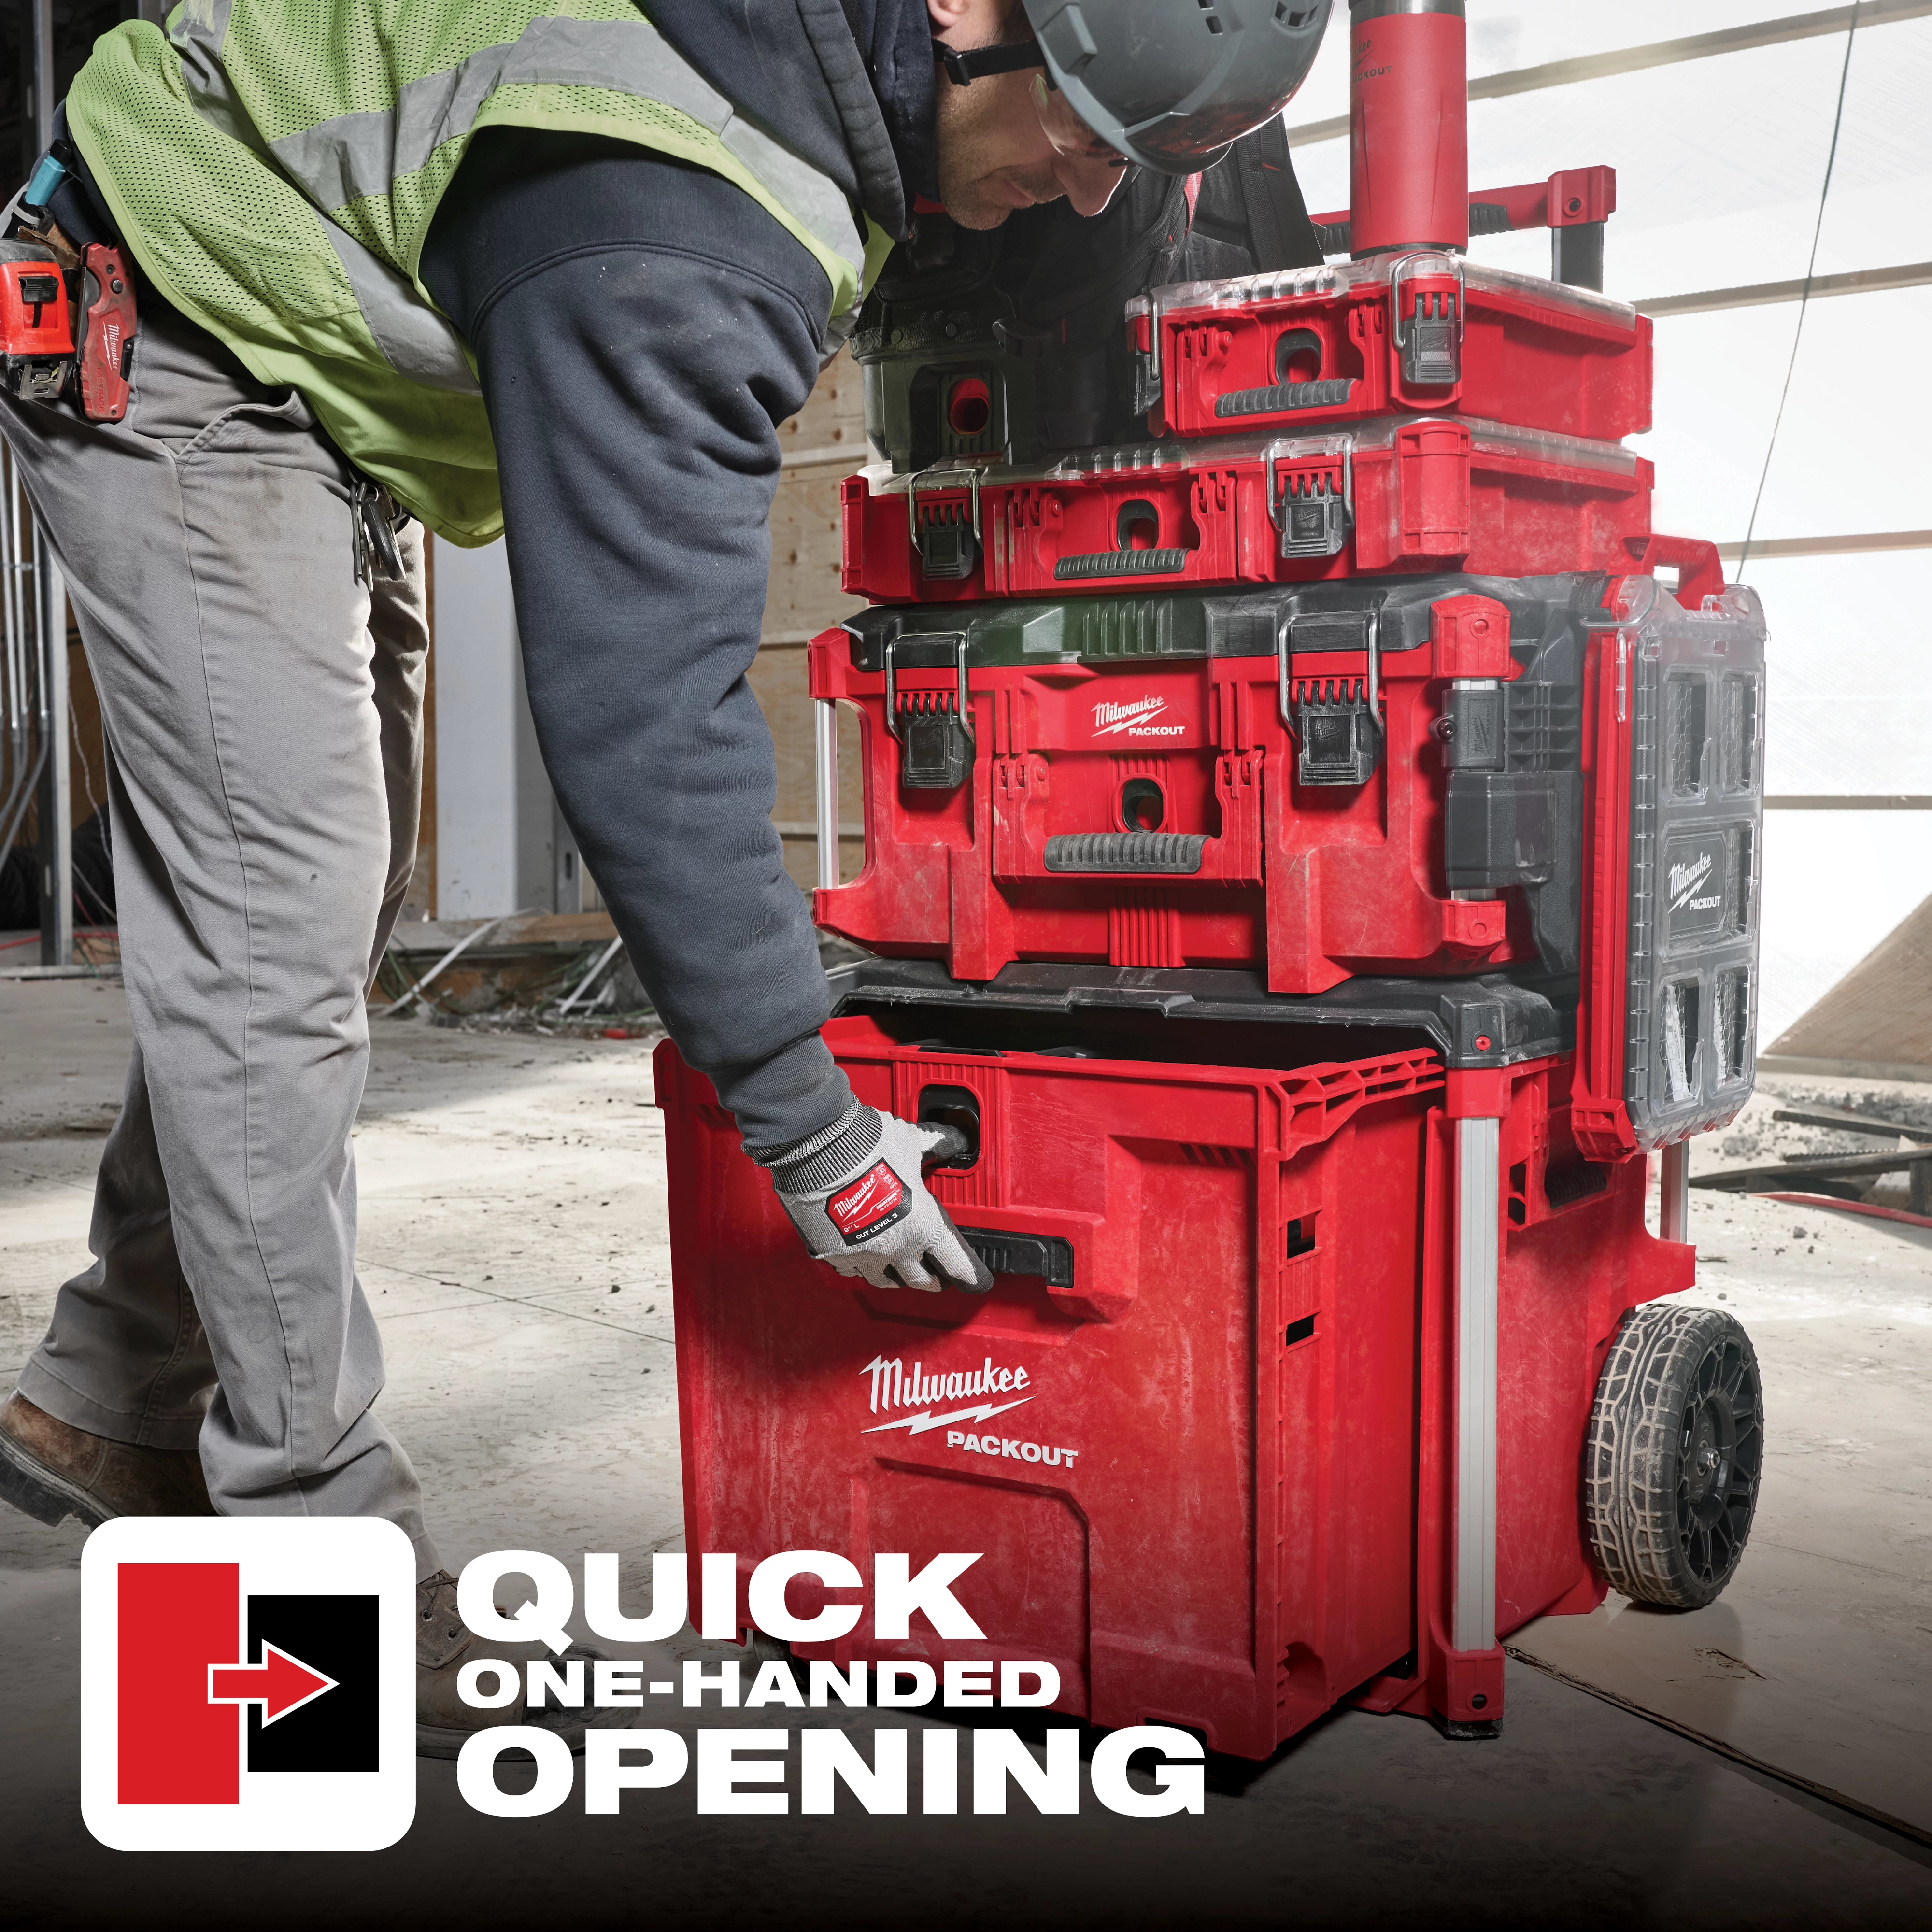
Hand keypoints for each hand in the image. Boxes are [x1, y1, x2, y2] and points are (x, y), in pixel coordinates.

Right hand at [753, 1104, 993, 1292]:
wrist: (819, 1149)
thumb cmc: (868, 1146)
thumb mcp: (912, 1142)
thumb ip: (933, 1147)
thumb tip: (950, 1140)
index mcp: (924, 1227)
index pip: (956, 1264)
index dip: (969, 1276)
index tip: (975, 1282)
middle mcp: (895, 1249)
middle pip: (922, 1281)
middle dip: (934, 1278)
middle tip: (938, 1273)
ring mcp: (862, 1254)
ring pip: (886, 1280)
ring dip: (899, 1276)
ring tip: (902, 1267)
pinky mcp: (832, 1253)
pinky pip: (853, 1269)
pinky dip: (863, 1264)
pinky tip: (865, 1254)